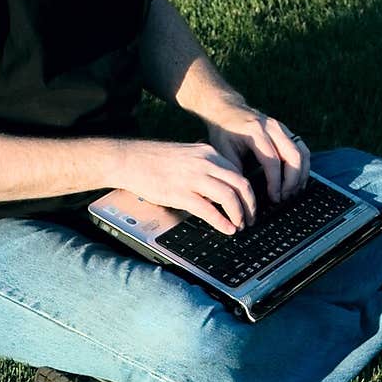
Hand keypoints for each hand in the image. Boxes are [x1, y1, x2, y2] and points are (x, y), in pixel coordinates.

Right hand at [117, 140, 256, 234]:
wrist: (130, 159)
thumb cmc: (154, 160)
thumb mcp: (187, 155)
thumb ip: (205, 167)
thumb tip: (219, 187)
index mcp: (208, 152)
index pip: (238, 172)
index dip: (248, 191)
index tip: (249, 204)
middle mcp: (205, 163)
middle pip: (241, 184)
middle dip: (250, 204)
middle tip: (250, 218)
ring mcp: (194, 178)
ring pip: (229, 197)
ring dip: (239, 214)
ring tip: (239, 225)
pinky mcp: (181, 193)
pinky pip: (209, 210)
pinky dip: (222, 222)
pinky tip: (227, 229)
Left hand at [204, 104, 309, 203]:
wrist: (227, 109)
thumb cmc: (224, 132)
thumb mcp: (223, 150)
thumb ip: (235, 169)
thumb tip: (247, 193)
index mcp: (255, 132)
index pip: (272, 161)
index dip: (276, 182)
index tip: (274, 198)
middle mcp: (272, 127)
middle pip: (293, 156)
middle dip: (292, 181)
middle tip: (285, 198)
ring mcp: (282, 128)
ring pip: (302, 152)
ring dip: (301, 175)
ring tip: (293, 192)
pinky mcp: (286, 131)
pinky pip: (302, 149)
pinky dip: (303, 166)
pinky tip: (297, 181)